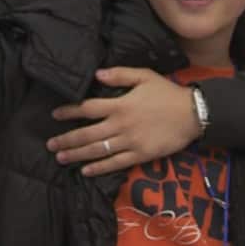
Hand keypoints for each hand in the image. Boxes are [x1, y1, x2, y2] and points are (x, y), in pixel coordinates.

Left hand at [46, 68, 199, 176]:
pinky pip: (116, 163)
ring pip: (98, 150)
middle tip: (50, 144)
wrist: (194, 114)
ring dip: (77, 155)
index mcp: (120, 105)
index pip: (88, 108)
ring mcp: (130, 142)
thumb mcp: (144, 76)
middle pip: (87, 133)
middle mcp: (121, 125)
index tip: (55, 115)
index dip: (69, 111)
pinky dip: (99, 168)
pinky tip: (86, 171)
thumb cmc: (168, 93)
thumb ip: (119, 74)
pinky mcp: (141, 155)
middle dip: (67, 139)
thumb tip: (96, 74)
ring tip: (60, 157)